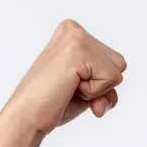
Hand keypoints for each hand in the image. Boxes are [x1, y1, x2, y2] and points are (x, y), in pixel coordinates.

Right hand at [0, 20, 126, 136]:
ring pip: (117, 72)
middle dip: (101, 86)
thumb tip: (111, 96)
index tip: (72, 86)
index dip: (99, 83)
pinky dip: (93, 94)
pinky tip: (68, 89)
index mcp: (73, 33)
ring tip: (68, 89)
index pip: (114, 62)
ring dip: (97, 91)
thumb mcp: (86, 88)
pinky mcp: (77, 52)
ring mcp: (75, 38)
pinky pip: (110, 80)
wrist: (27, 117)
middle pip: (120, 64)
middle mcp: (74, 29)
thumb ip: (106, 82)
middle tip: (70, 89)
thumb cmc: (53, 104)